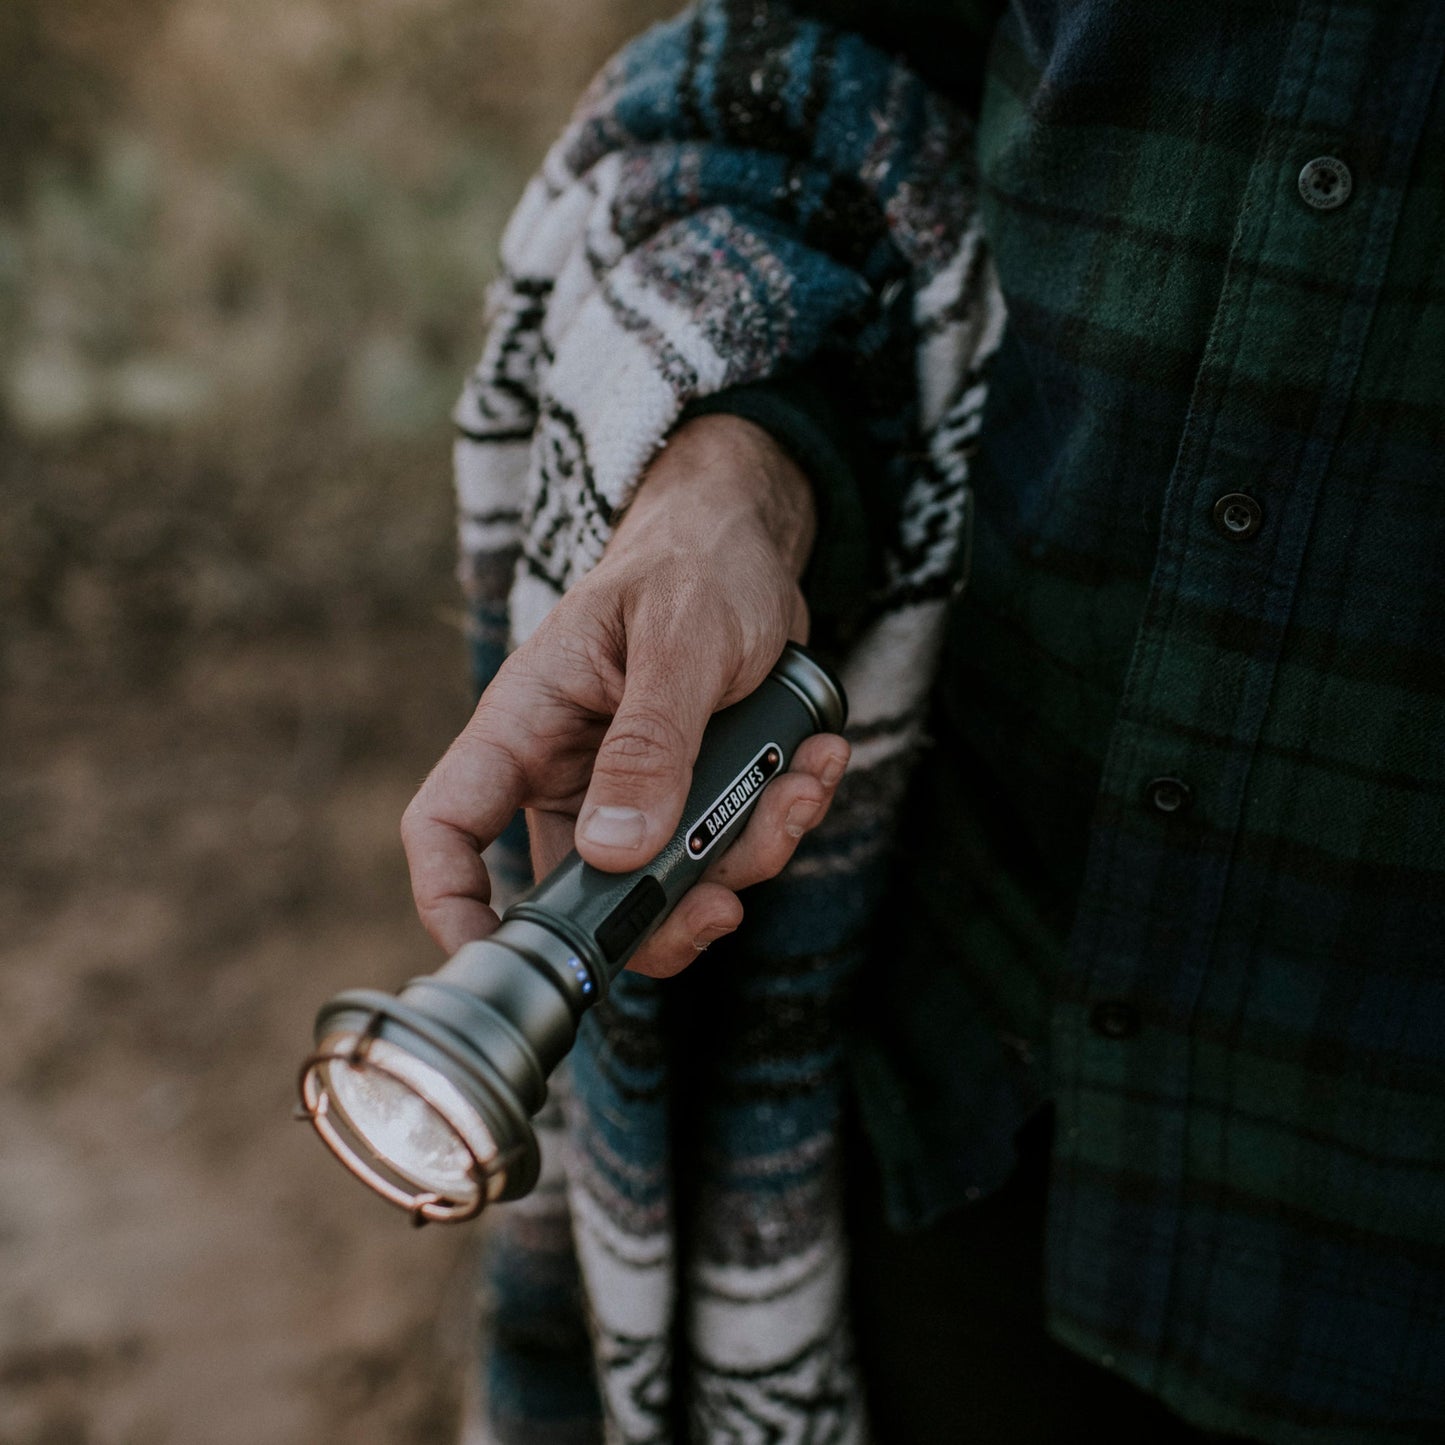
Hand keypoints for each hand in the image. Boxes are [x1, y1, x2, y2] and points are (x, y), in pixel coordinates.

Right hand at [402, 414, 849, 977]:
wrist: (748, 545)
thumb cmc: (695, 564)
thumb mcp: (679, 638)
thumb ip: (650, 741)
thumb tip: (617, 851)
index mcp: (526, 724)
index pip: (446, 824)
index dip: (451, 901)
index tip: (497, 961)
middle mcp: (567, 772)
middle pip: (580, 894)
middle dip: (662, 914)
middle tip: (726, 906)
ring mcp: (629, 792)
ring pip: (669, 885)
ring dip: (747, 856)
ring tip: (802, 778)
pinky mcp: (689, 797)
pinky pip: (729, 851)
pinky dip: (782, 820)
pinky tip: (815, 762)